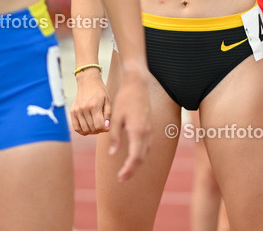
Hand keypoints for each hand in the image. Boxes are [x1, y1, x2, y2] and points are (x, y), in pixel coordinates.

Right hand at [70, 70, 110, 135]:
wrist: (88, 82)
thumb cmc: (100, 91)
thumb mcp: (108, 100)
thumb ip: (108, 114)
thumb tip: (107, 126)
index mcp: (94, 106)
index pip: (99, 125)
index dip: (105, 129)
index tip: (108, 127)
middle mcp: (84, 109)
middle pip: (92, 129)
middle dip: (99, 130)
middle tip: (103, 126)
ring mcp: (77, 111)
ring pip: (84, 130)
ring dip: (91, 131)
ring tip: (96, 126)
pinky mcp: (72, 112)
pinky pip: (76, 127)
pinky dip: (82, 131)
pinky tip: (88, 128)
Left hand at [107, 65, 151, 181]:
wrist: (137, 84)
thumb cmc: (125, 99)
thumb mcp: (115, 118)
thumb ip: (114, 137)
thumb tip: (112, 153)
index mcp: (137, 132)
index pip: (135, 157)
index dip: (128, 169)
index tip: (120, 178)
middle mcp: (146, 133)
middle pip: (141, 158)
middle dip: (132, 170)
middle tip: (121, 178)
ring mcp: (149, 130)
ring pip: (145, 152)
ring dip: (137, 163)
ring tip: (126, 170)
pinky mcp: (149, 127)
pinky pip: (147, 145)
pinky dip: (141, 154)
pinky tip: (134, 156)